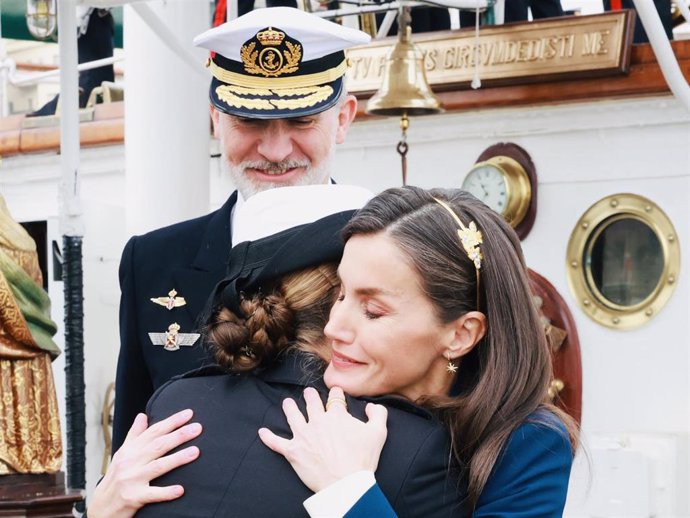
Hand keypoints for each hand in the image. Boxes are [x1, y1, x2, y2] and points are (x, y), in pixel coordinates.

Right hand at [88, 409, 201, 517]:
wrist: (100, 509)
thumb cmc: (115, 479)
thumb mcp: (122, 455)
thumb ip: (134, 435)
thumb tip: (142, 415)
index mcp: (129, 450)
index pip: (153, 432)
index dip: (171, 421)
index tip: (189, 413)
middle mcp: (130, 462)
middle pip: (158, 446)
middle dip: (179, 435)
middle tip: (198, 428)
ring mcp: (131, 480)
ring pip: (158, 466)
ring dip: (178, 458)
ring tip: (196, 451)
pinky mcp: (133, 498)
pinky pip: (152, 494)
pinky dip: (166, 492)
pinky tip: (181, 489)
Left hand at [258, 386, 387, 492]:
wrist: (346, 483)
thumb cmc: (363, 459)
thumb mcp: (378, 433)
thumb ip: (378, 414)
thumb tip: (371, 406)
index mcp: (337, 415)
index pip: (335, 397)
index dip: (336, 393)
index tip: (335, 392)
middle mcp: (318, 421)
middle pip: (311, 403)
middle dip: (310, 396)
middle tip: (308, 393)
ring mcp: (303, 436)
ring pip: (292, 416)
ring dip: (289, 408)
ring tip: (287, 403)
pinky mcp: (293, 451)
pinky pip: (276, 443)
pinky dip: (268, 437)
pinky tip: (262, 432)